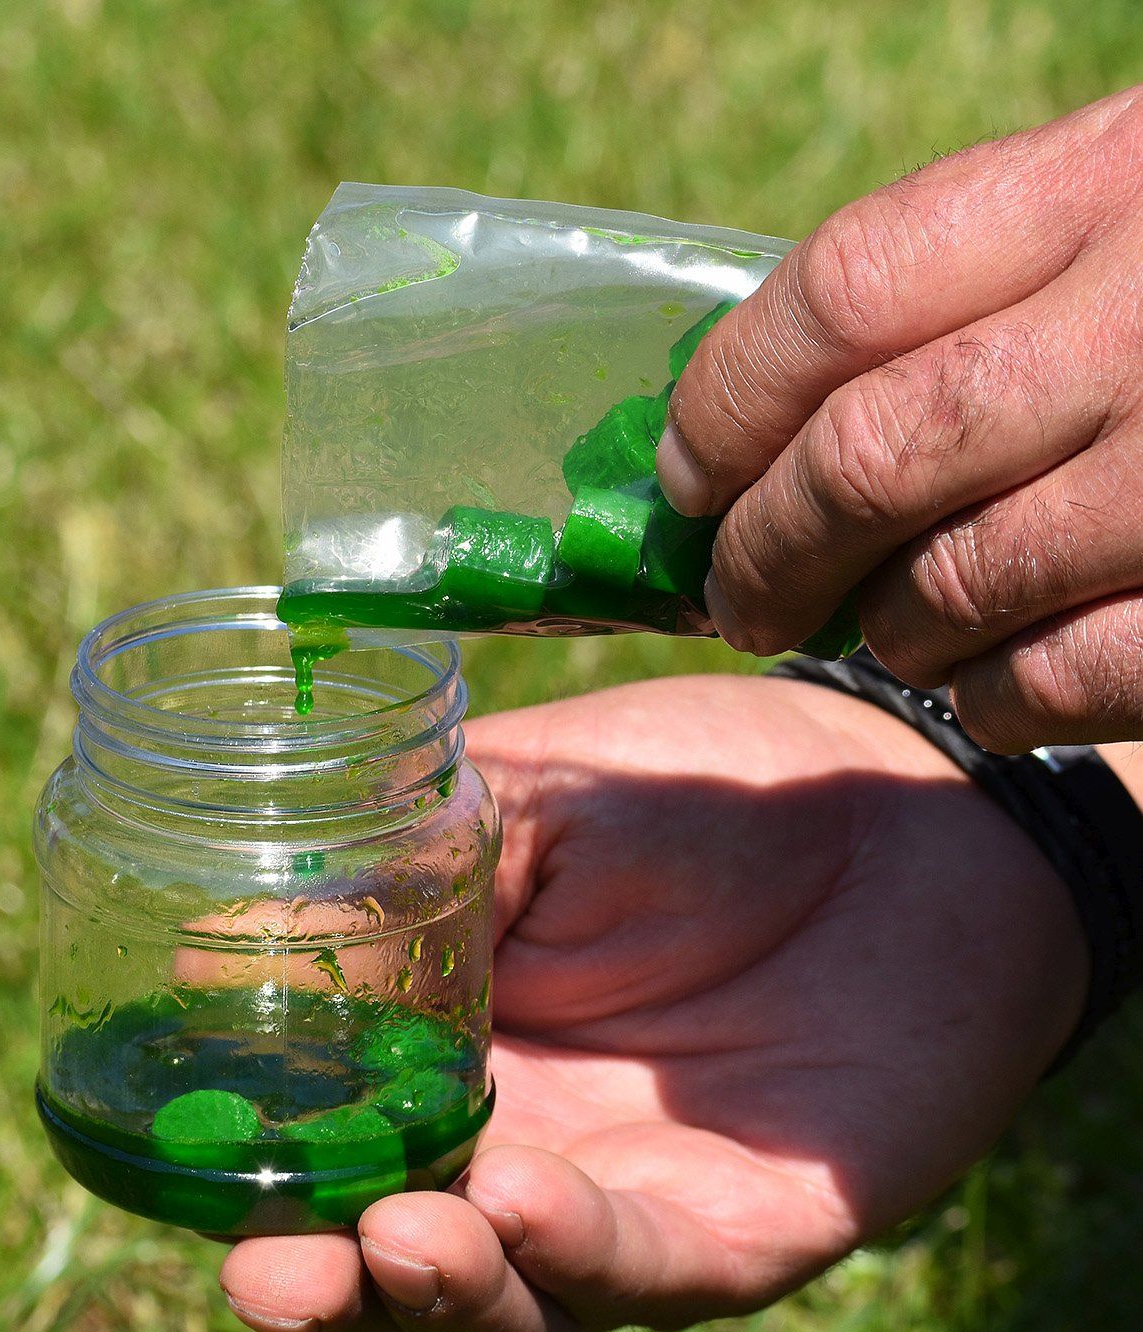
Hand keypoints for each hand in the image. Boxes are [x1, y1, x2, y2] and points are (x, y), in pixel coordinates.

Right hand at [217, 676, 1085, 1331]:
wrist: (890, 803)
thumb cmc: (691, 788)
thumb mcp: (524, 799)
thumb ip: (392, 863)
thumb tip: (208, 930)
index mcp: (446, 1047)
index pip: (327, 1143)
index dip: (251, 1177)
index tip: (180, 1167)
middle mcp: (516, 1142)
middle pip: (395, 1263)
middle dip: (326, 1286)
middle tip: (272, 1271)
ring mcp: (620, 1198)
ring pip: (510, 1309)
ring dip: (439, 1293)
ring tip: (400, 1232)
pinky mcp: (737, 1228)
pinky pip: (644, 1269)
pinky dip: (575, 1249)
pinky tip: (521, 1198)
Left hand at [657, 87, 1142, 751]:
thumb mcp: (1118, 211)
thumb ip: (958, 287)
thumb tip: (732, 429)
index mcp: (1111, 180)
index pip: (841, 294)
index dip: (726, 404)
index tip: (683, 476)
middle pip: (869, 458)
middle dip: (765, 550)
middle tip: (736, 594)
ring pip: (952, 586)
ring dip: (880, 631)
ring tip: (875, 629)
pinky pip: (1062, 682)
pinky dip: (992, 699)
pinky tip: (986, 683)